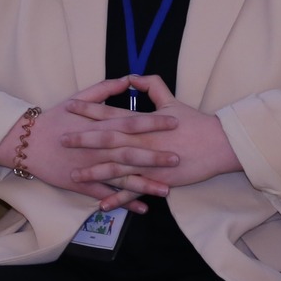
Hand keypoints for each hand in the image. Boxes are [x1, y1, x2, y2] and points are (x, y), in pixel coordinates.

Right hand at [0, 76, 181, 212]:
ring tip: (167, 190)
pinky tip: (142, 208)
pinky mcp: (81, 184)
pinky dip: (123, 201)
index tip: (174, 121)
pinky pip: (106, 195)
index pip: (130, 122)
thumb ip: (103, 90)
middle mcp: (96, 147)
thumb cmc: (53, 119)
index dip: (153, 122)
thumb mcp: (76, 98)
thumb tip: (126, 79)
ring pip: (121, 177)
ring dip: (144, 184)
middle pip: (130, 151)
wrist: (26, 142)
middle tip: (178, 158)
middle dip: (155, 156)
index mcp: (98, 125)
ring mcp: (89, 168)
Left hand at [63, 75, 241, 188]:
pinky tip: (102, 203)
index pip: (110, 113)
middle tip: (61, 140)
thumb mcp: (172, 100)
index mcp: (142, 122)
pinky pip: (134, 190)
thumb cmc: (195, 122)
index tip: (69, 107)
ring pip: (116, 167)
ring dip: (94, 172)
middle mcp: (141, 141)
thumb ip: (152, 86)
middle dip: (82, 140)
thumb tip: (135, 76)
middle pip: (106, 139)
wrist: (218, 144)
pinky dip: (118, 198)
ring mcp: (148, 162)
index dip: (88, 110)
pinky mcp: (157, 179)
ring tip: (74, 176)